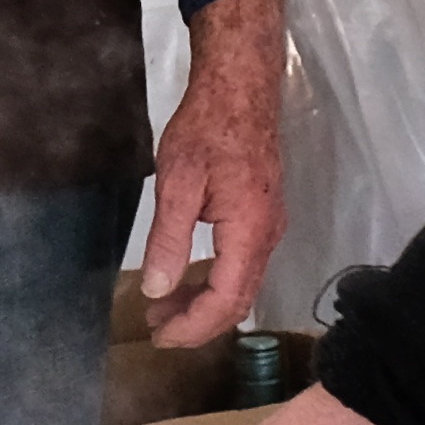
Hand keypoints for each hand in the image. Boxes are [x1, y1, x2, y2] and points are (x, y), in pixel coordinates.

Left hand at [140, 0, 286, 343]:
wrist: (241, 88)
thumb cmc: (207, 128)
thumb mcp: (177, 183)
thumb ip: (169, 240)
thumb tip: (157, 289)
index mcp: (249, 232)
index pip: (226, 301)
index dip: (193, 326)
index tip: (159, 335)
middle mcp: (268, 236)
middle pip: (238, 301)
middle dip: (197, 323)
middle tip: (155, 328)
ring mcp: (269, 227)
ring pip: (242, 285)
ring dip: (204, 303)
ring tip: (162, 307)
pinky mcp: (263, 216)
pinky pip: (243, 265)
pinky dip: (214, 281)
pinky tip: (187, 277)